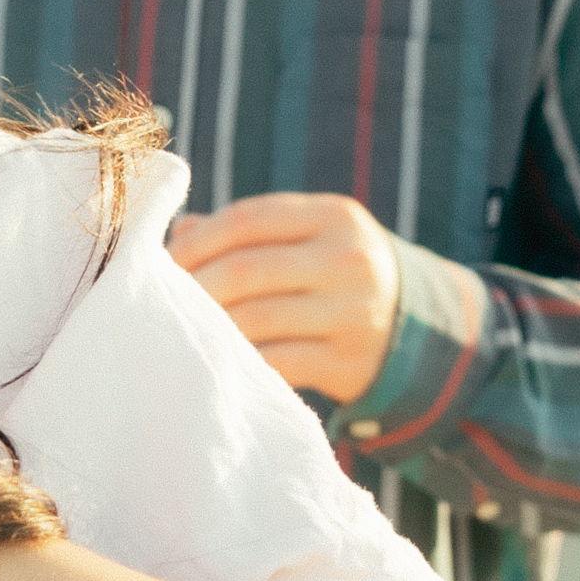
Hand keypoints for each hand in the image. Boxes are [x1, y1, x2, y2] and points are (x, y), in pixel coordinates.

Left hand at [165, 186, 404, 410]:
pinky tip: (218, 360)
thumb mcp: (312, 237)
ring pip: (256, 320)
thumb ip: (251, 231)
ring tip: (182, 331)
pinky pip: (276, 363)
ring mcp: (352, 313)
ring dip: (210, 328)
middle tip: (161, 304)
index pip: (248, 220)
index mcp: (334, 217)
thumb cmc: (338, 274)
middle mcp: (348, 260)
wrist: (418, 330)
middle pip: (246, 270)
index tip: (162, 263)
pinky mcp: (347, 362)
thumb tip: (178, 233)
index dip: (197, 241)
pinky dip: (240, 362)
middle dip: (195, 288)